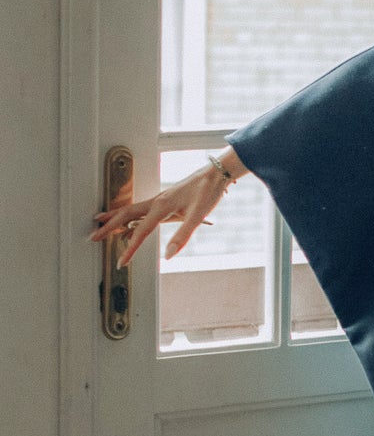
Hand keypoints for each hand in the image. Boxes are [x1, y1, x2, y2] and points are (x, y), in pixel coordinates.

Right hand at [88, 154, 246, 268]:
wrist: (216, 173)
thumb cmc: (208, 191)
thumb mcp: (198, 215)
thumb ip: (182, 236)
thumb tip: (169, 255)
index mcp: (161, 206)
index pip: (140, 232)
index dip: (130, 250)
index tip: (121, 262)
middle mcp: (156, 201)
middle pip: (125, 215)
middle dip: (108, 227)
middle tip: (94, 236)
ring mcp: (159, 200)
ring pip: (131, 210)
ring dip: (115, 218)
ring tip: (100, 224)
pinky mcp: (165, 200)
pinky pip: (141, 210)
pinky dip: (129, 216)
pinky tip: (128, 223)